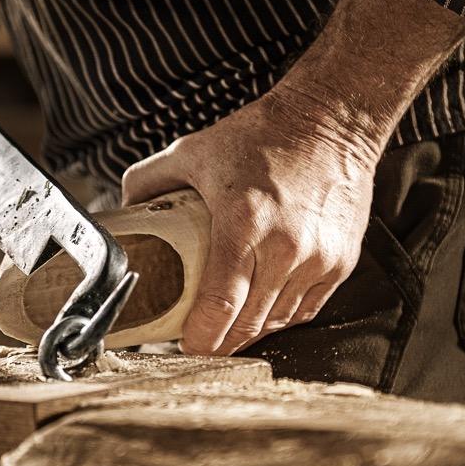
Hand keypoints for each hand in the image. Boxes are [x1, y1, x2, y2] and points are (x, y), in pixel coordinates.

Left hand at [120, 88, 379, 355]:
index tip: (184, 344)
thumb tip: (124, 211)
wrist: (332, 120)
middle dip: (219, 343)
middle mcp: (285, 247)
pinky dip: (281, 316)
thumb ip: (149, 181)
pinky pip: (306, 309)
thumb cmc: (264, 134)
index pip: (220, 307)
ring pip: (278, 322)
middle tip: (199, 340)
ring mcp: (318, 258)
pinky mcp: (341, 262)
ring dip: (250, 331)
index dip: (199, 339)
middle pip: (248, 325)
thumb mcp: (193, 150)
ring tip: (228, 327)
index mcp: (243, 223)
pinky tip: (262, 311)